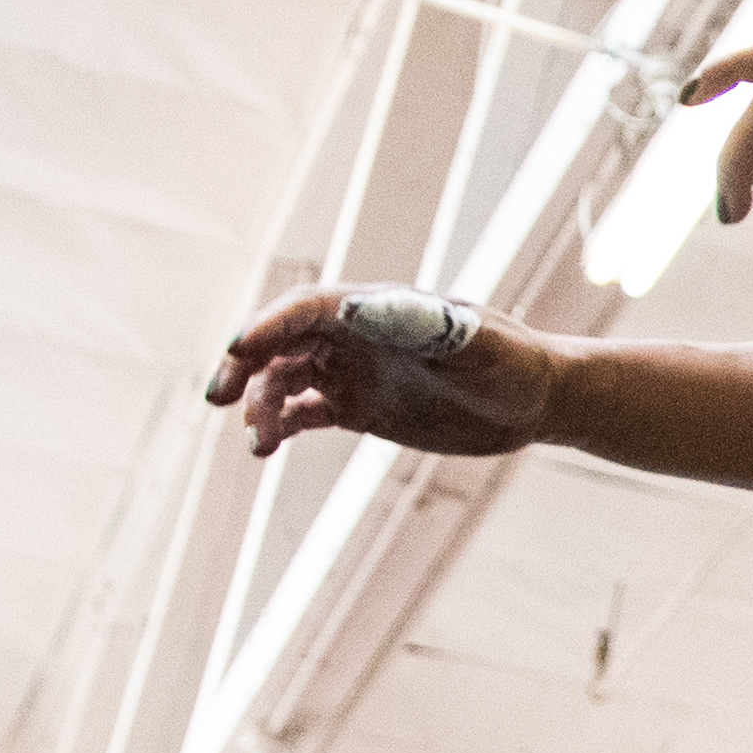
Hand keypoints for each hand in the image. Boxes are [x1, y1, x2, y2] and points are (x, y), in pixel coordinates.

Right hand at [207, 292, 561, 460]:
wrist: (534, 398)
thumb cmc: (511, 360)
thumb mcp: (477, 341)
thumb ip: (426, 323)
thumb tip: (364, 304)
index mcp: (375, 308)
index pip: (306, 308)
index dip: (268, 325)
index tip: (239, 349)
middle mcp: (353, 335)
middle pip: (279, 342)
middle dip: (244, 366)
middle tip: (218, 397)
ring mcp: (351, 370)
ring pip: (284, 381)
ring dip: (260, 405)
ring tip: (258, 440)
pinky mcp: (356, 407)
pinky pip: (302, 412)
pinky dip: (279, 426)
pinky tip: (265, 448)